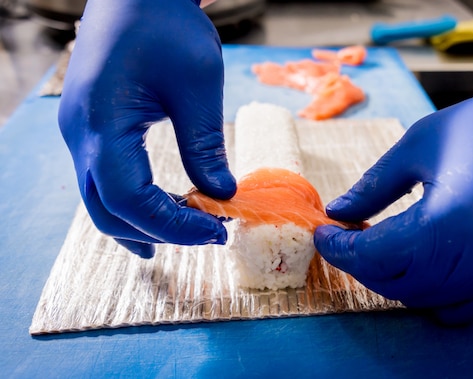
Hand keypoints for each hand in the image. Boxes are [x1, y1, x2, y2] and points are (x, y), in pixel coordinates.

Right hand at [58, 0, 235, 257]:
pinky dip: (135, 201)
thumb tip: (223, 194)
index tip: (218, 230)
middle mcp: (81, 134)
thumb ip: (205, 145)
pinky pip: (104, 180)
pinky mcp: (90, 128)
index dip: (173, 225)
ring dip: (142, 222)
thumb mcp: (197, 85)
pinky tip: (165, 207)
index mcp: (102, 123)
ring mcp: (80, 132)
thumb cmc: (166, 25)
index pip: (129, 200)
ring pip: (100, 200)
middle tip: (207, 233)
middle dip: (157, 231)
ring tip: (188, 229)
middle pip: (106, 210)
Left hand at [314, 71, 472, 323]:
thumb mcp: (420, 144)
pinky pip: (459, 307)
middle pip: (395, 283)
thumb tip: (338, 212)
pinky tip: (418, 266)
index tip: (323, 233)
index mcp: (447, 220)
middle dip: (361, 263)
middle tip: (346, 238)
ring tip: (379, 246)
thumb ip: (374, 187)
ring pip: (423, 299)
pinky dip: (430, 295)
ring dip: (393, 278)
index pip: (373, 255)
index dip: (340, 248)